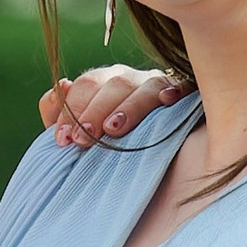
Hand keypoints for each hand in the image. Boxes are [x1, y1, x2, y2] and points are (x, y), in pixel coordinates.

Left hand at [40, 62, 191, 149]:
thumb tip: (60, 86)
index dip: (71, 110)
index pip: (86, 86)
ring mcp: (160, 86)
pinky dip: (175, 90)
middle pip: (113, 84)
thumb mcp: (81, 130)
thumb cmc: (111, 145)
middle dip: (95, 110)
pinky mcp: (186, 95)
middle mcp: (132, 80)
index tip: (63, 138)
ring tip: (113, 129)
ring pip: (145, 88)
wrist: (157, 165)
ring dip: (129, 106)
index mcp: (105, 84)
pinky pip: (184, 87)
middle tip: (82, 139)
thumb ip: (61, 113)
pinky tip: (168, 100)